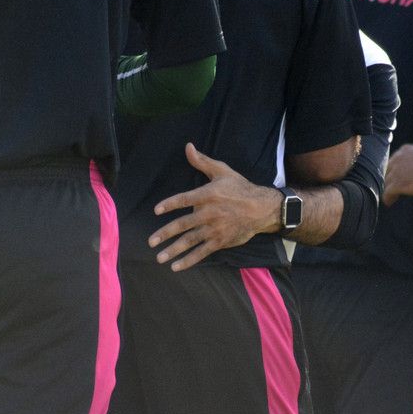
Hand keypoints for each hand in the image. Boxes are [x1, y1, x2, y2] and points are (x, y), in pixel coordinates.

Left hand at [149, 143, 280, 269]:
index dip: (169, 205)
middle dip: (165, 234)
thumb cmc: (240, 188)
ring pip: (190, 241)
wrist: (261, 208)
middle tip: (151, 241)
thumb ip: (202, 162)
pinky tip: (176, 266)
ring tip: (159, 257)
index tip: (156, 211)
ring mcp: (214, 229)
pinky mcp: (220, 241)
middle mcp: (209, 213)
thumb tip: (188, 147)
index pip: (184, 199)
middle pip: (183, 225)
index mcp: (208, 195)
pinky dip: (189, 260)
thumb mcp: (222, 171)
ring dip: (173, 250)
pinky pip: (202, 252)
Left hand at [383, 143, 412, 203]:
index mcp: (405, 150)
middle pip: (388, 171)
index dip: (394, 171)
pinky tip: (389, 203)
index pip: (393, 161)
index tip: (396, 178)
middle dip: (390, 180)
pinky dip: (387, 198)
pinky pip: (387, 192)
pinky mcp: (397, 183)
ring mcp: (396, 171)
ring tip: (391, 197)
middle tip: (391, 189)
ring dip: (388, 190)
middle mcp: (398, 158)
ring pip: (387, 182)